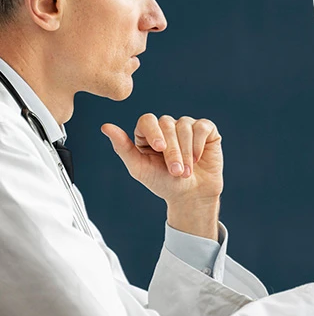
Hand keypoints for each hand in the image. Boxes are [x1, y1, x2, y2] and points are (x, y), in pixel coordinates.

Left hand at [101, 114, 223, 204]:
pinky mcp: (205, 130)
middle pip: (167, 124)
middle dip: (172, 151)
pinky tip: (198, 159)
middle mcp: (167, 126)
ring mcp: (186, 126)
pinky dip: (199, 144)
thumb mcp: (140, 169)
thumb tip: (105, 127)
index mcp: (148, 132)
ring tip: (186, 172)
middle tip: (176, 172)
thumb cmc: (163, 183)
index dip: (153, 132)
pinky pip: (202, 127)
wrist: (190, 196)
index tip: (159, 148)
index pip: (147, 120)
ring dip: (187, 152)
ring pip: (185, 126)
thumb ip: (123, 148)